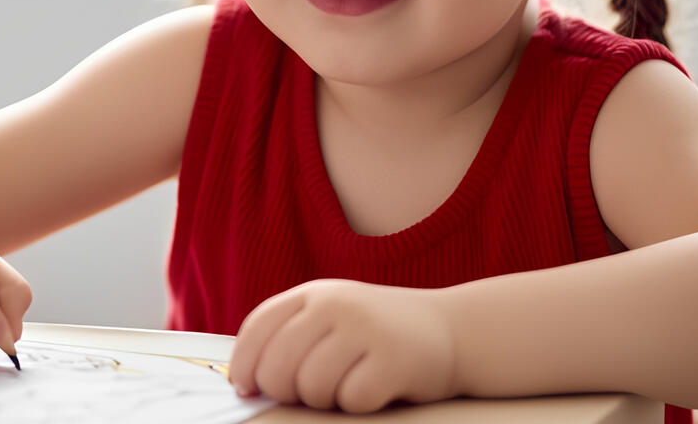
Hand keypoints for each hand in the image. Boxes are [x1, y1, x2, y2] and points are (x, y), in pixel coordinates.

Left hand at [227, 279, 459, 412]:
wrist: (453, 331)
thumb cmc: (377, 336)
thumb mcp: (331, 319)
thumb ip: (290, 338)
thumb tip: (244, 381)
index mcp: (313, 294)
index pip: (258, 328)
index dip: (244, 364)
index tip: (246, 388)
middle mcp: (336, 304)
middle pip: (278, 366)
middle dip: (286, 391)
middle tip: (311, 392)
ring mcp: (366, 329)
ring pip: (312, 387)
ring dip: (326, 400)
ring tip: (348, 385)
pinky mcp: (394, 359)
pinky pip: (352, 400)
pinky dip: (359, 404)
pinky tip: (377, 389)